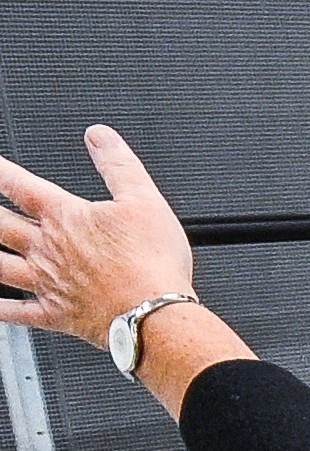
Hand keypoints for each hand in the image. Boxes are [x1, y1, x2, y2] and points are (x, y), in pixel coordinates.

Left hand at [0, 126, 195, 347]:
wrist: (154, 313)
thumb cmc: (152, 263)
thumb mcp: (145, 200)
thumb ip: (118, 165)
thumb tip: (100, 136)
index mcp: (64, 217)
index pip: (18, 185)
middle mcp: (47, 248)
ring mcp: (47, 281)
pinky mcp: (55, 314)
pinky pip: (16, 313)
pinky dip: (0, 309)